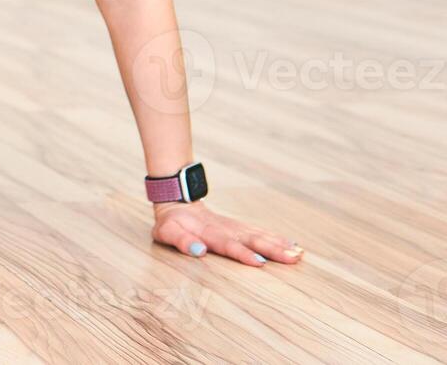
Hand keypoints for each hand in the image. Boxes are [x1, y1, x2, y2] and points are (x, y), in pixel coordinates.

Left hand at [152, 201, 303, 265]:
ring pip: (260, 235)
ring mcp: (235, 227)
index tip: (260, 262)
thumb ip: (181, 241)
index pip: (228, 245)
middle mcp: (226, 229)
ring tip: (299, 254)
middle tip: (293, 259)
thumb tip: (198, 251)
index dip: (242, 254)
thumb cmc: (171, 223)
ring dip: (279, 244)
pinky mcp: (239, 227)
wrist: (177, 202)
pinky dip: (277, 238)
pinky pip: (260, 232)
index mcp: (209, 233)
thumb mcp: (166, 232)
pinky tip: (294, 245)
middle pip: (251, 240)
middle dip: (272, 250)